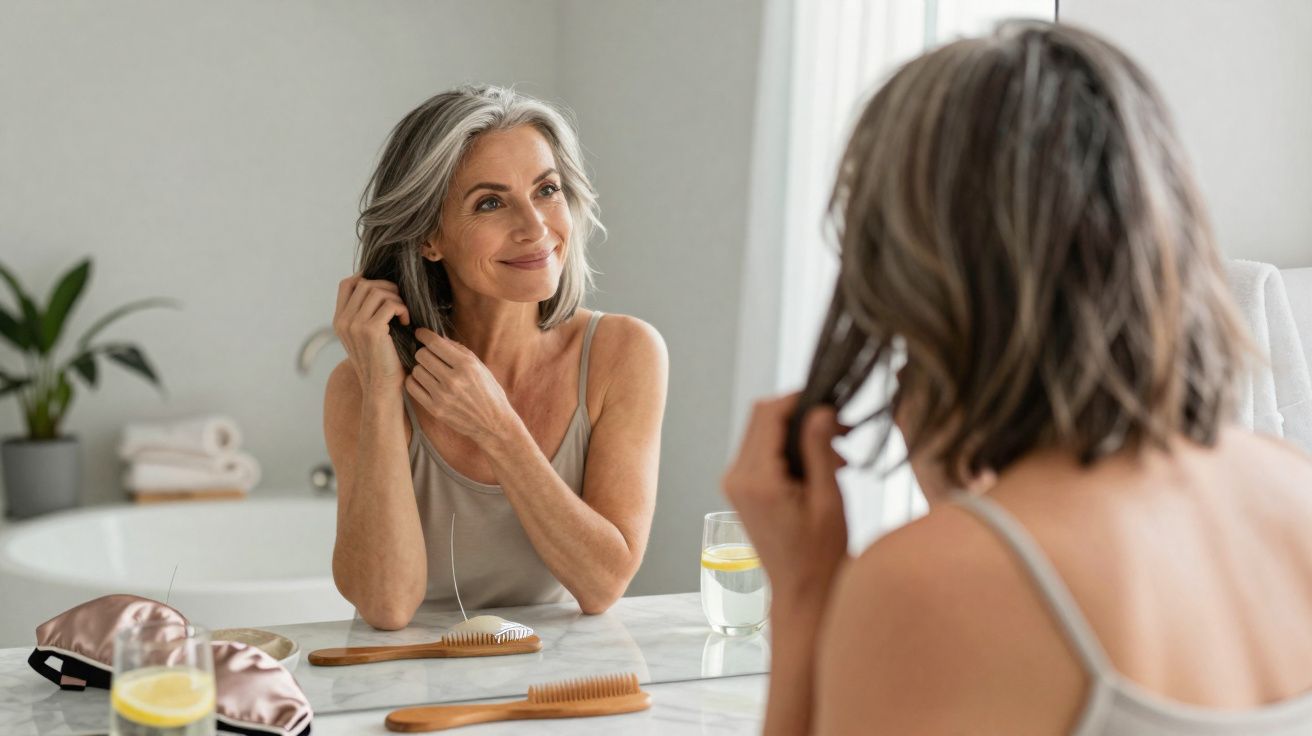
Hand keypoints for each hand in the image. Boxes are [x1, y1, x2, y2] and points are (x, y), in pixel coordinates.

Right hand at [333, 274, 410, 392]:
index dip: (366, 278)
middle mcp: (343, 321)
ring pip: (377, 291)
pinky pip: (390, 304)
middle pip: (365, 284)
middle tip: (399, 303)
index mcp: (339, 321)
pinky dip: (402, 309)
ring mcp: (355, 325)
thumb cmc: (381, 361)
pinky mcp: (371, 330)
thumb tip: (378, 287)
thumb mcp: (366, 335)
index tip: (384, 287)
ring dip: (396, 298)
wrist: (382, 388)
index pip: (346, 284)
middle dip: (387, 288)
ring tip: (403, 314)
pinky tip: (406, 322)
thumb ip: (364, 314)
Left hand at [405, 328, 517, 445]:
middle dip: (424, 352)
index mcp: (466, 365)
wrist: (493, 424)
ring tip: (429, 372)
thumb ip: (460, 351)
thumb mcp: (480, 367)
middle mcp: (453, 379)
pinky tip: (423, 382)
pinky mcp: (435, 409)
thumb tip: (438, 338)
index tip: (420, 333)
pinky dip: (414, 381)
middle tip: (429, 356)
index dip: (424, 335)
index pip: (435, 343)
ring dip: (421, 368)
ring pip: (416, 370)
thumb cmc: (489, 393)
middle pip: (422, 355)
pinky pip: (412, 388)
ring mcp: (443, 396)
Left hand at [722, 393, 849, 614]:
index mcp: (756, 479)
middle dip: (802, 415)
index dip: (799, 399)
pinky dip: (790, 449)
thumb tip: (821, 409)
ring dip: (798, 433)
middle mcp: (736, 478)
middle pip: (761, 418)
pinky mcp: (742, 490)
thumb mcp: (827, 500)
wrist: (802, 592)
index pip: (768, 414)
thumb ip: (820, 451)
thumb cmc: (820, 555)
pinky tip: (822, 465)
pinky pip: (762, 452)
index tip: (833, 402)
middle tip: (842, 430)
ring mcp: (735, 484)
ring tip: (839, 454)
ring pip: (762, 432)